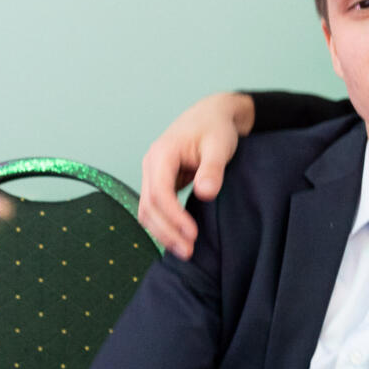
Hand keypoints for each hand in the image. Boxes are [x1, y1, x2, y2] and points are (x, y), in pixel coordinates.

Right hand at [138, 93, 253, 258]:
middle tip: (188, 252)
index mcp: (162, 154)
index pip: (159, 192)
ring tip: (185, 251)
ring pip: (148, 210)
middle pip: (149, 206)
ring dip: (163, 233)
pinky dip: (164, 225)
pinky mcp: (160, 182)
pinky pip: (155, 208)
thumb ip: (212, 169)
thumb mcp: (219, 145)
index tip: (192, 234)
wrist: (211, 116)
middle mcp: (151, 165)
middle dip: (166, 231)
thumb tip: (205, 193)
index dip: (173, 216)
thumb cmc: (216, 128)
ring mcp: (153, 174)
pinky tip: (180, 239)